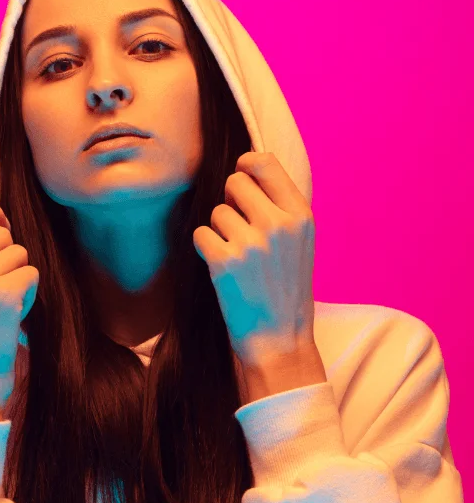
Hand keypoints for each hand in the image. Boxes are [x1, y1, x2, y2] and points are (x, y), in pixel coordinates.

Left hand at [192, 151, 316, 369]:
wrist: (279, 340)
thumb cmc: (286, 289)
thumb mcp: (300, 242)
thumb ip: (279, 207)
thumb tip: (245, 172)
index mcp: (301, 215)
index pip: (265, 162)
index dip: (246, 165)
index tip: (241, 179)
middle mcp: (279, 224)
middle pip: (235, 181)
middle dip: (230, 200)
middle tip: (238, 226)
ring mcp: (252, 243)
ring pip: (216, 211)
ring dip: (219, 230)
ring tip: (237, 256)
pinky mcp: (225, 262)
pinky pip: (201, 234)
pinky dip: (205, 248)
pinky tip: (222, 266)